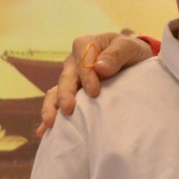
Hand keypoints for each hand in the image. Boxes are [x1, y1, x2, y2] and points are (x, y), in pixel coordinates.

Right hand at [37, 31, 154, 136]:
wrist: (133, 61)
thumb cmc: (130, 51)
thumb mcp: (128, 46)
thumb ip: (116, 54)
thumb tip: (101, 67)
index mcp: (84, 46)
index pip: (82, 62)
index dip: (87, 77)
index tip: (94, 92)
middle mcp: (73, 63)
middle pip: (66, 79)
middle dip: (65, 95)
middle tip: (68, 110)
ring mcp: (70, 80)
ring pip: (56, 93)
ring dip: (52, 108)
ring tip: (50, 124)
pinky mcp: (71, 94)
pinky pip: (57, 105)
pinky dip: (51, 117)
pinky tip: (45, 132)